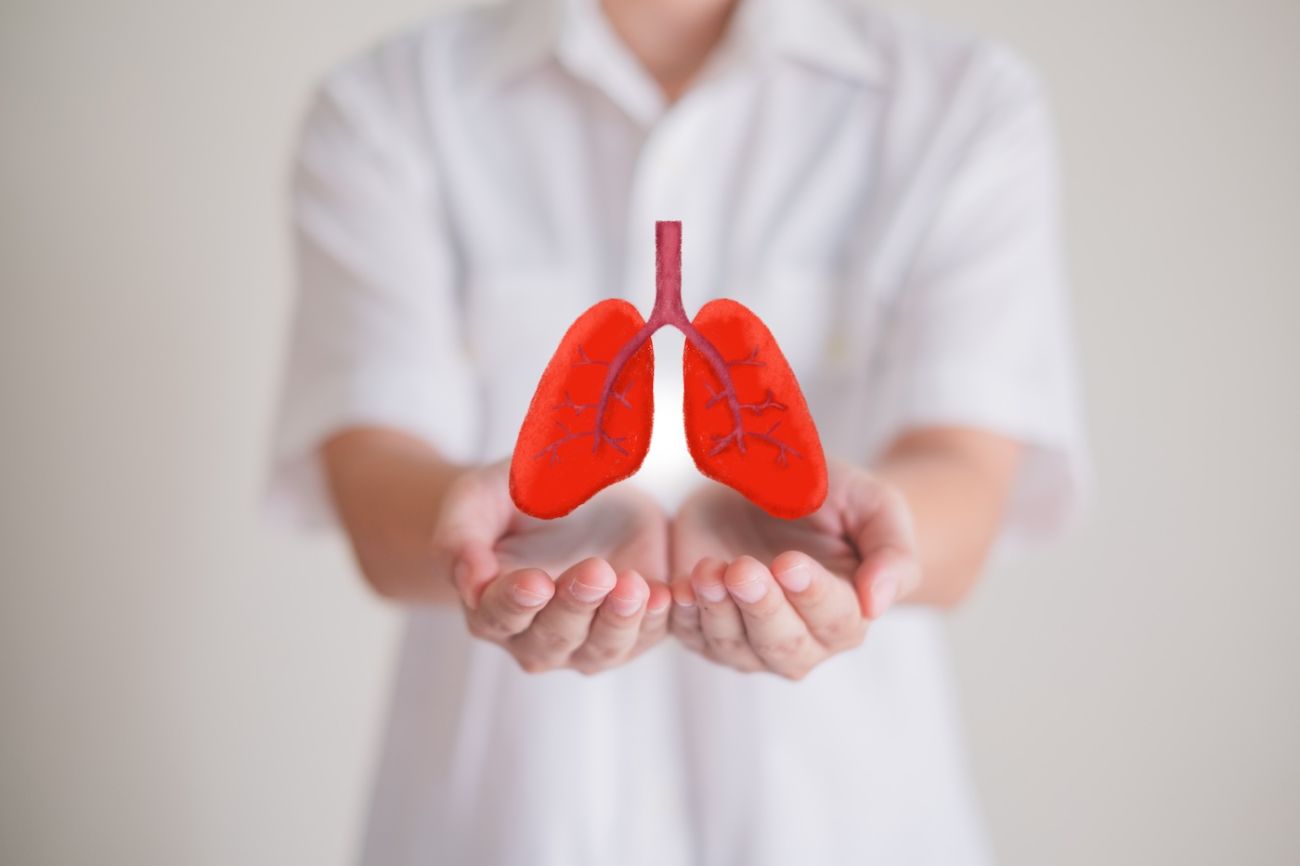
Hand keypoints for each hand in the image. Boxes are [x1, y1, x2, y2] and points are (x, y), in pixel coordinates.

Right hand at [432, 461, 671, 674]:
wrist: (567, 493)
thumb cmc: (511, 498)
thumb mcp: (478, 499)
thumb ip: (461, 537)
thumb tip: (468, 581)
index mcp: (491, 608)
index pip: (498, 616)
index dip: (515, 603)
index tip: (534, 582)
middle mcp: (536, 637)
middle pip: (553, 638)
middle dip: (575, 606)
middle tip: (594, 571)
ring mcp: (588, 639)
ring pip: (602, 648)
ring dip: (619, 621)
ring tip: (633, 586)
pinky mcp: (634, 625)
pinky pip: (647, 635)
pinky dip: (657, 620)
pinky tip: (664, 594)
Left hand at [669, 460, 919, 678]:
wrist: (778, 488)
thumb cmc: (835, 498)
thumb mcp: (874, 506)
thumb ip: (892, 553)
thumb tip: (879, 604)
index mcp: (849, 614)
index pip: (835, 619)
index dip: (812, 595)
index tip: (790, 562)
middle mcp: (802, 641)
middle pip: (783, 645)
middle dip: (761, 608)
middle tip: (742, 570)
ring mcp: (748, 641)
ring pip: (733, 647)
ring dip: (717, 613)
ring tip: (707, 572)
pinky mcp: (704, 625)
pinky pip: (690, 635)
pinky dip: (682, 616)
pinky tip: (678, 587)